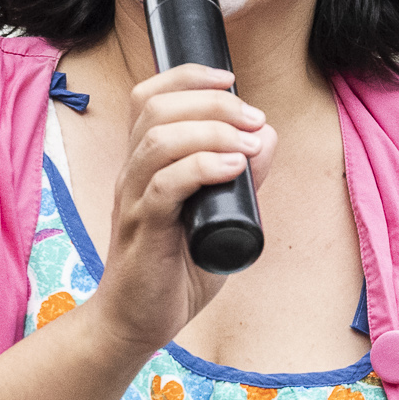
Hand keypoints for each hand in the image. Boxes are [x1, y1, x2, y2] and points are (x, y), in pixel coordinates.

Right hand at [87, 64, 275, 358]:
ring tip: (248, 144)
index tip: (231, 81)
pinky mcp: (143, 229)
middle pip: (158, 107)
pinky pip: (165, 184)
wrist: (136, 323)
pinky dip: (203, 167)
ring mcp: (134, 199)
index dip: (190, 76)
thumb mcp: (217, 215)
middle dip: (213, 102)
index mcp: (144, 162)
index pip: (151, 96)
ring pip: (160, 140)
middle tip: (253, 119)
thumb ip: (240, 179)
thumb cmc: (173, 270)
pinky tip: (233, 168)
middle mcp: (132, 173)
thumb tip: (265, 136)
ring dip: (213, 131)